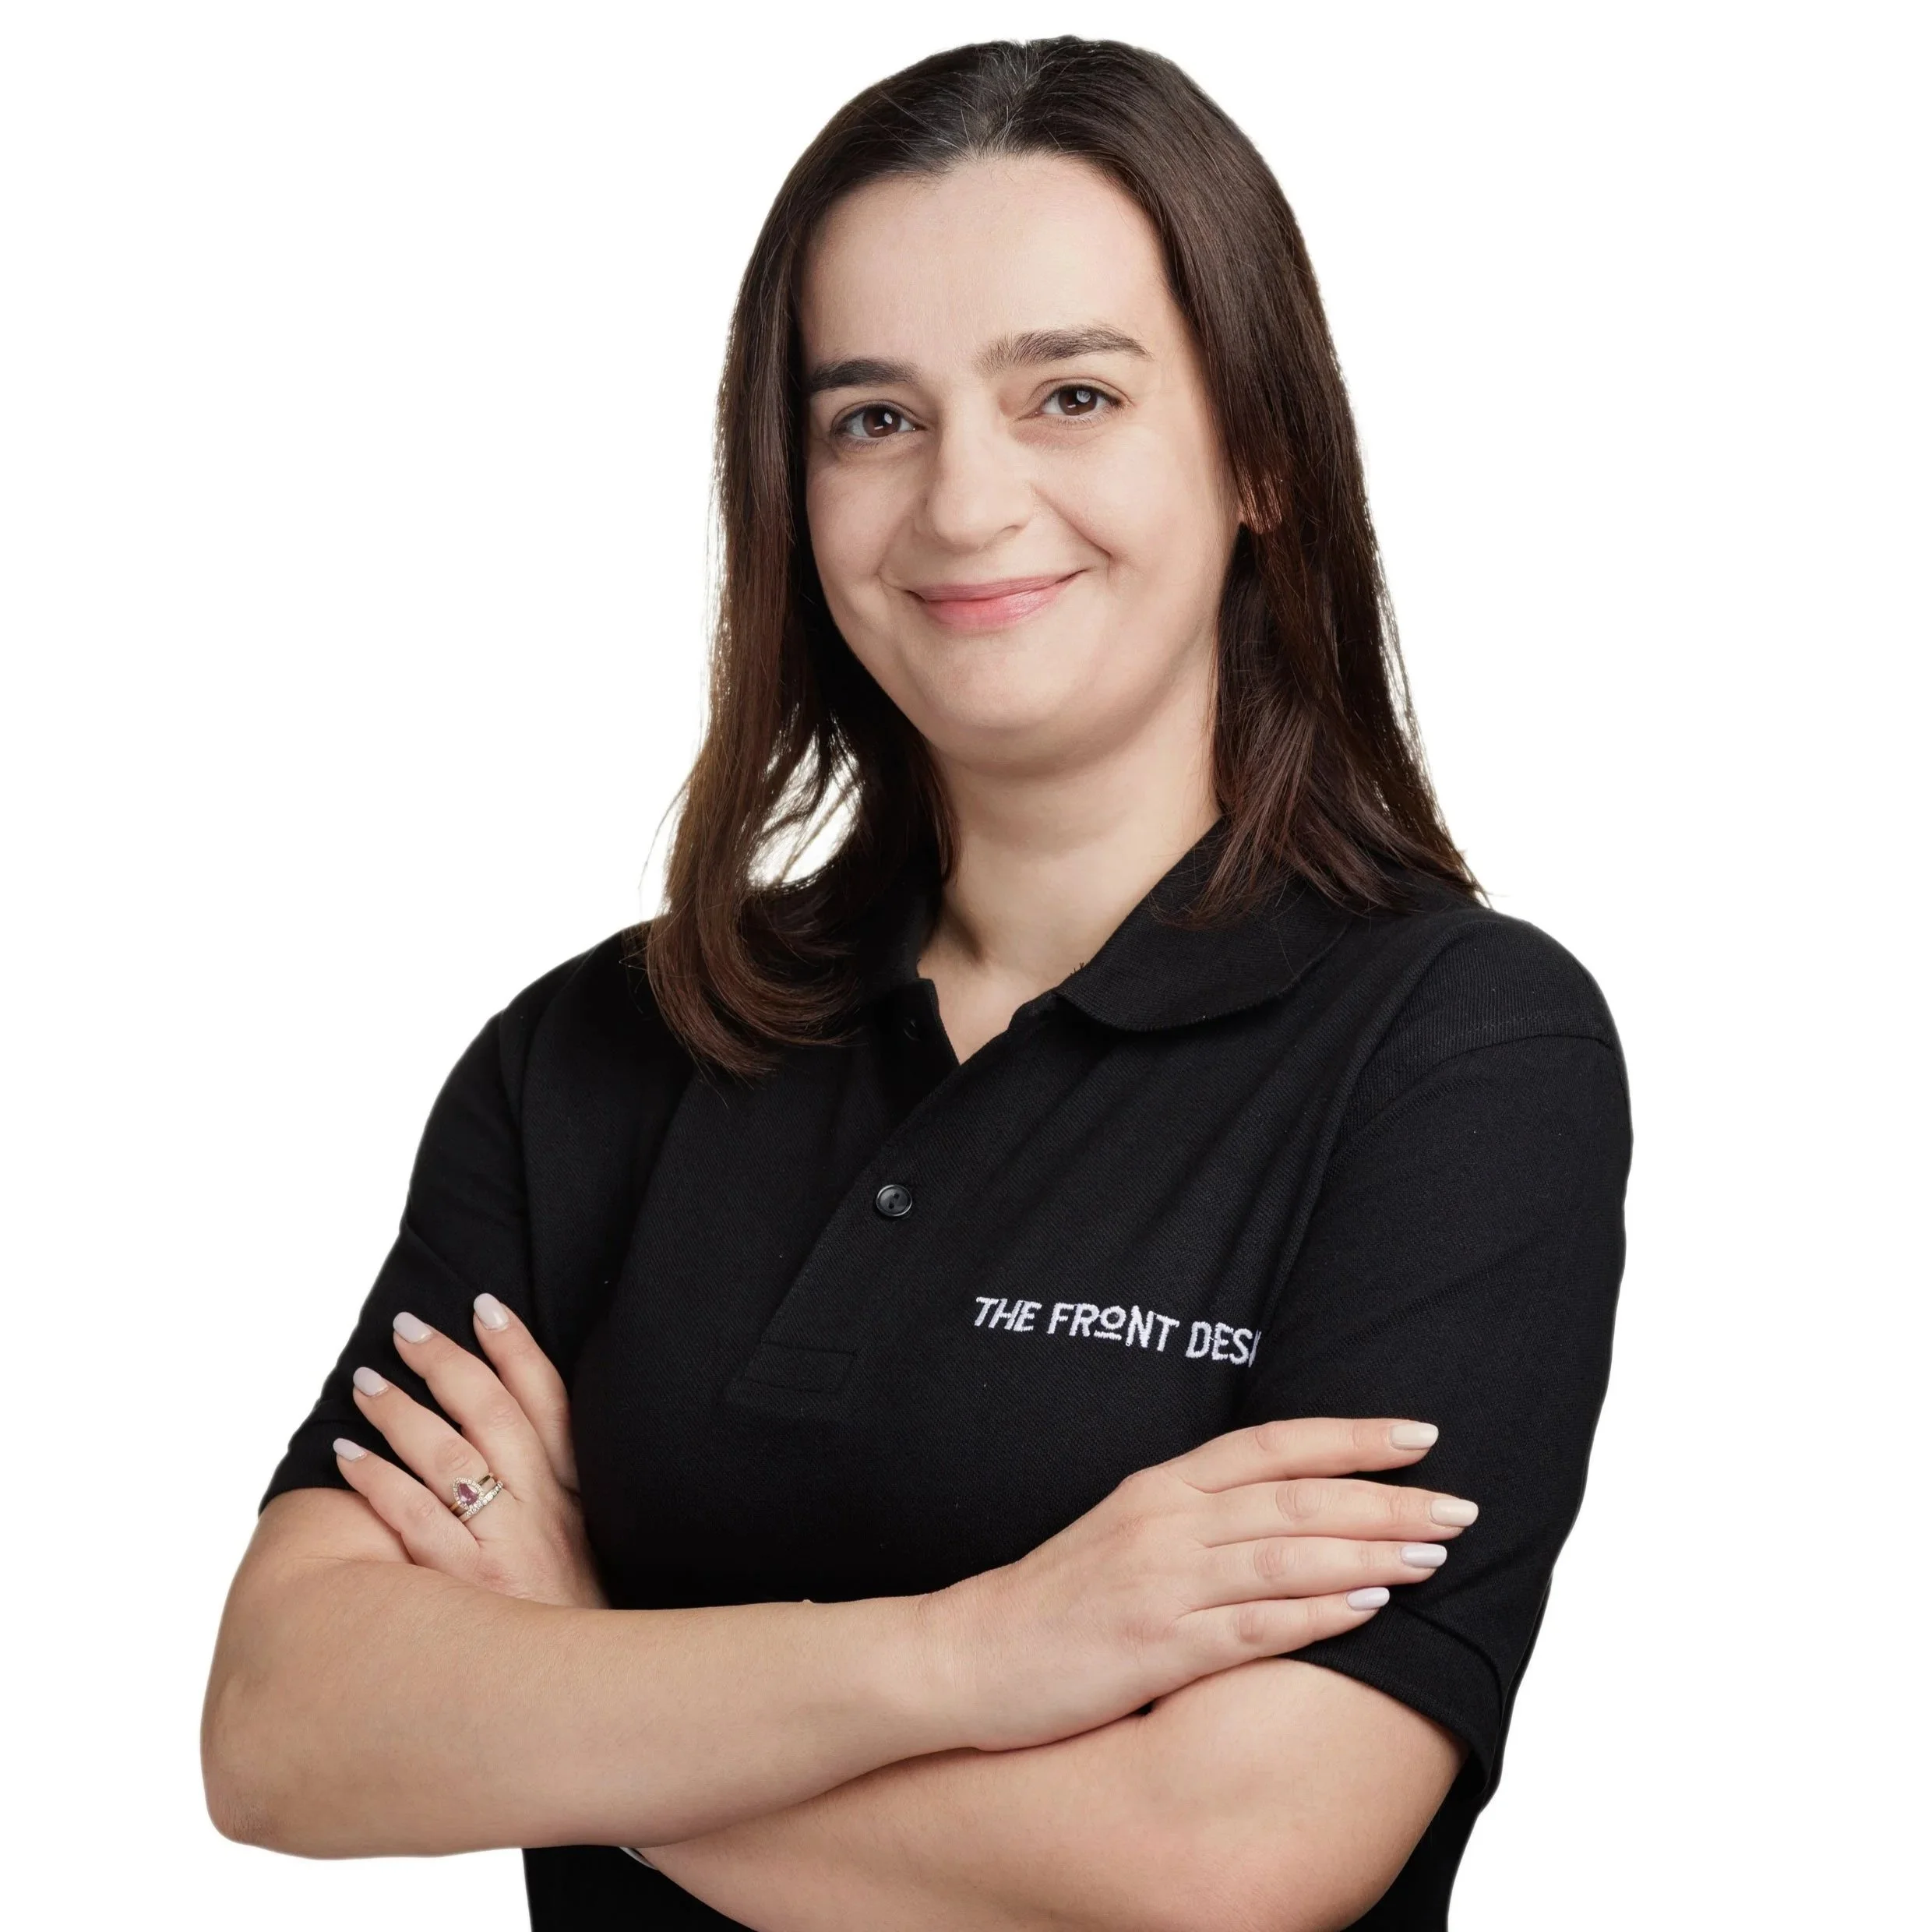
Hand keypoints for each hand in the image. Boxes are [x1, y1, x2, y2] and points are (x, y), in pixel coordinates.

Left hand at [331, 1295, 608, 1609]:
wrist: (587, 1719)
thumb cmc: (575, 1633)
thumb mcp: (587, 1557)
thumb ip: (556, 1501)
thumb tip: (509, 1445)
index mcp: (578, 1499)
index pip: (551, 1403)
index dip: (518, 1349)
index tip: (485, 1306)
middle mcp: (544, 1514)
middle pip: (493, 1414)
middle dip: (448, 1362)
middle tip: (407, 1330)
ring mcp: (505, 1550)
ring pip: (448, 1456)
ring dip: (402, 1411)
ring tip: (368, 1382)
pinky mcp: (464, 1592)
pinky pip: (414, 1520)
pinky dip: (378, 1481)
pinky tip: (348, 1457)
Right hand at [922, 1416, 1474, 1751]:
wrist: (970, 1655)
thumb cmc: (1055, 1599)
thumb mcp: (1124, 1531)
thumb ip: (1197, 1514)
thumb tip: (1285, 1510)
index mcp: (1161, 1486)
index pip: (1273, 1444)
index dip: (1351, 1437)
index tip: (1420, 1434)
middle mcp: (1167, 1521)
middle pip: (1297, 1497)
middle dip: (1387, 1498)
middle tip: (1461, 1503)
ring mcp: (1163, 1582)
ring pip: (1287, 1554)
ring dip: (1371, 1552)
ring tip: (1436, 1553)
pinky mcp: (1158, 1646)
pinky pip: (1255, 1625)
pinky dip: (1320, 1614)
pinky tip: (1372, 1609)